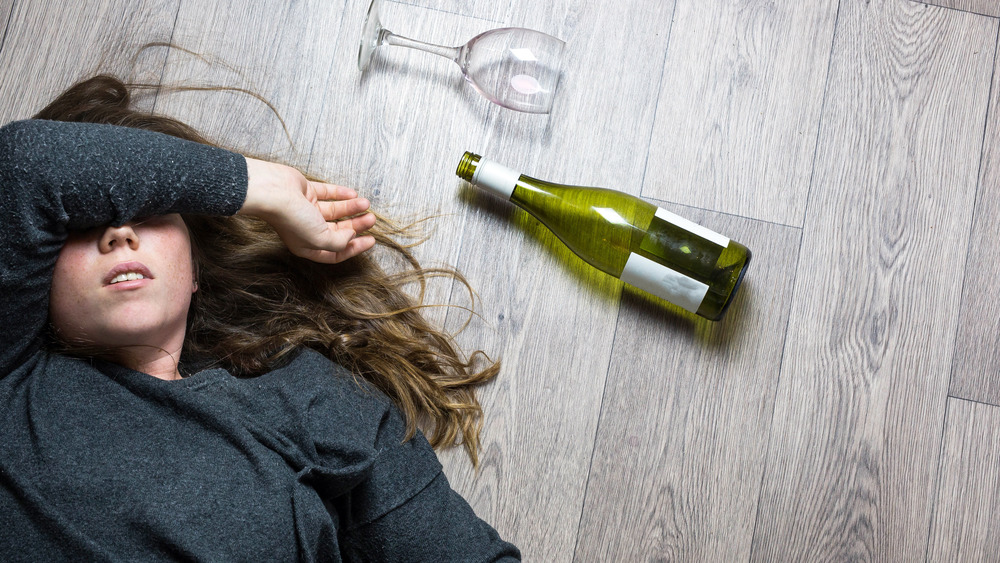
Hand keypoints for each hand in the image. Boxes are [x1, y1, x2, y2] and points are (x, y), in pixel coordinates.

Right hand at [240, 157, 376, 262]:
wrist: (272, 192)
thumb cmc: (292, 218)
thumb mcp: (320, 239)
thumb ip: (339, 242)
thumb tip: (351, 236)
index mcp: (306, 246)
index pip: (334, 252)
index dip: (354, 248)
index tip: (370, 240)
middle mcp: (306, 229)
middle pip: (337, 231)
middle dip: (356, 226)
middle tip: (371, 219)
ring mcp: (306, 210)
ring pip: (334, 211)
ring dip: (352, 208)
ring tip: (366, 204)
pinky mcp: (306, 192)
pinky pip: (327, 194)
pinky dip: (341, 194)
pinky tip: (354, 195)